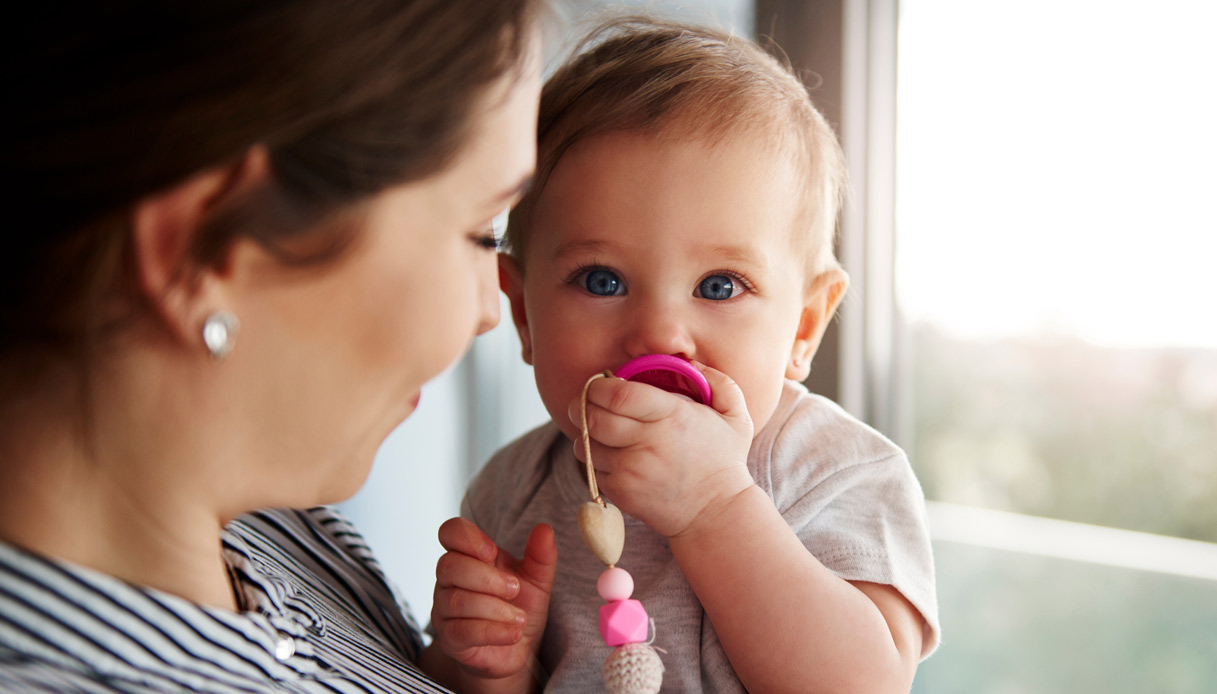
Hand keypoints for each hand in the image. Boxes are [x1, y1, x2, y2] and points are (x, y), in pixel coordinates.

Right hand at [430, 519, 555, 686]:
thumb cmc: (519, 605)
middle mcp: (450, 580)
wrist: (517, 647)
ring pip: (457, 601)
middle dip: (485, 577)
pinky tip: (513, 633)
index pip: (450, 532)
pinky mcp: (450, 640)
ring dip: (494, 608)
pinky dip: (492, 631)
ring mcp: (445, 610)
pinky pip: (462, 631)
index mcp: (468, 555)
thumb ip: (541, 555)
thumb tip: (545, 529)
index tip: (492, 551)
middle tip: (515, 589)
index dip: (467, 538)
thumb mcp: (537, 579)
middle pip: (449, 566)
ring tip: (520, 617)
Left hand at [569, 362, 754, 537]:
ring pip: (585, 444)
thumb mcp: (736, 416)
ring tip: (598, 429)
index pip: (618, 395)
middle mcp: (646, 443)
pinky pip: (591, 469)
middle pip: (592, 417)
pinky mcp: (621, 492)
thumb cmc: (724, 461)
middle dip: (582, 405)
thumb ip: (717, 381)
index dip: (599, 386)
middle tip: (586, 401)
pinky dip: (594, 459)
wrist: (716, 513)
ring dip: (585, 433)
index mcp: (671, 416)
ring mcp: (630, 470)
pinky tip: (611, 454)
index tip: (599, 383)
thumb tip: (690, 362)